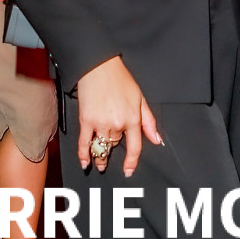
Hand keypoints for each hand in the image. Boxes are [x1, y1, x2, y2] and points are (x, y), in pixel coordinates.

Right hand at [76, 55, 160, 176]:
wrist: (99, 67)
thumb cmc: (120, 79)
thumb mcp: (140, 99)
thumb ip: (149, 122)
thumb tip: (156, 140)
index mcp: (133, 119)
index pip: (135, 148)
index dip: (131, 162)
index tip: (128, 171)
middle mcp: (118, 124)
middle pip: (116, 145)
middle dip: (113, 150)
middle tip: (109, 158)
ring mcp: (101, 123)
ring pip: (102, 146)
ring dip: (100, 156)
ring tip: (100, 163)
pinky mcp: (86, 120)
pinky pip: (85, 143)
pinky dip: (84, 155)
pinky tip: (85, 162)